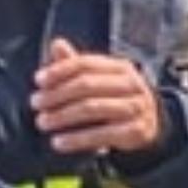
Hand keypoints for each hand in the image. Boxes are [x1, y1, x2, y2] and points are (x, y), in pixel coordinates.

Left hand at [33, 38, 166, 157]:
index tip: (38, 80)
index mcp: (121, 68)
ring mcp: (135, 108)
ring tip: (43, 122)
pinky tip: (58, 142)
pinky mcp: (135, 132)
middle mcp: (131, 85)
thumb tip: (56, 44)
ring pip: (92, 109)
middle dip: (56, 95)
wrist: (150, 126)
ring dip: (62, 116)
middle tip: (36, 103)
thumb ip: (76, 65)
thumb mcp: (100, 80)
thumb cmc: (117, 99)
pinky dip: (76, 139)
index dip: (59, 71)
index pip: (86, 64)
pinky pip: (101, 135)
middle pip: (87, 85)